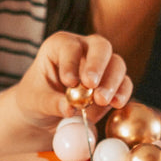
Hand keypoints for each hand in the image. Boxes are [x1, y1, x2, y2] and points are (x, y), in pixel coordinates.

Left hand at [15, 31, 131, 129]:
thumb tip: (69, 108)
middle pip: (100, 47)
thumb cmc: (36, 99)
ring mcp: (101, 65)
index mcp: (60, 46)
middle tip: (91, 84)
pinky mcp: (112, 83)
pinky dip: (122, 93)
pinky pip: (124, 84)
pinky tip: (116, 104)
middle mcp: (84, 49)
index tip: (70, 82)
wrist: (47, 114)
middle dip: (97, 65)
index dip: (71, 62)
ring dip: (111, 82)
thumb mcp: (36, 101)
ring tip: (101, 100)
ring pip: (116, 63)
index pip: (70, 46)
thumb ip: (52, 103)